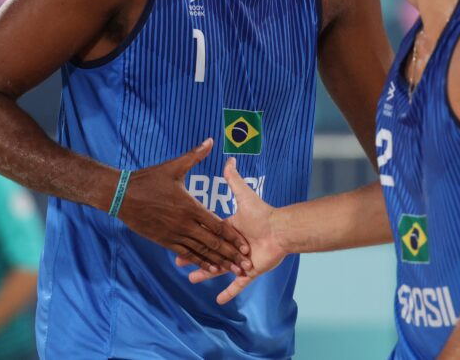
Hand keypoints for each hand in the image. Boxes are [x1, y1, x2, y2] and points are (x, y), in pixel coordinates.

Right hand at [119, 138, 252, 274]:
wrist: (121, 196)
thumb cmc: (148, 179)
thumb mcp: (173, 166)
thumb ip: (194, 156)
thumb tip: (211, 141)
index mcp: (190, 206)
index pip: (217, 225)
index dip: (233, 237)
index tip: (245, 246)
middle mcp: (184, 224)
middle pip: (212, 243)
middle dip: (230, 255)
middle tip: (245, 265)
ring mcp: (174, 234)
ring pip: (200, 252)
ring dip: (217, 262)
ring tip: (232, 271)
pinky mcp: (164, 241)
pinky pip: (185, 254)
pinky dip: (198, 262)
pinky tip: (209, 269)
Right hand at [176, 157, 287, 303]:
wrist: (281, 230)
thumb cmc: (262, 213)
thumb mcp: (244, 195)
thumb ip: (234, 180)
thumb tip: (229, 159)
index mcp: (229, 229)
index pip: (208, 234)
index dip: (194, 237)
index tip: (180, 239)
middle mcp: (233, 245)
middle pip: (210, 253)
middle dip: (195, 258)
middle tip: (178, 263)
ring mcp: (241, 259)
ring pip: (220, 268)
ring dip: (207, 274)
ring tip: (192, 279)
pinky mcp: (250, 271)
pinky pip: (239, 284)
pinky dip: (230, 292)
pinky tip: (219, 300)